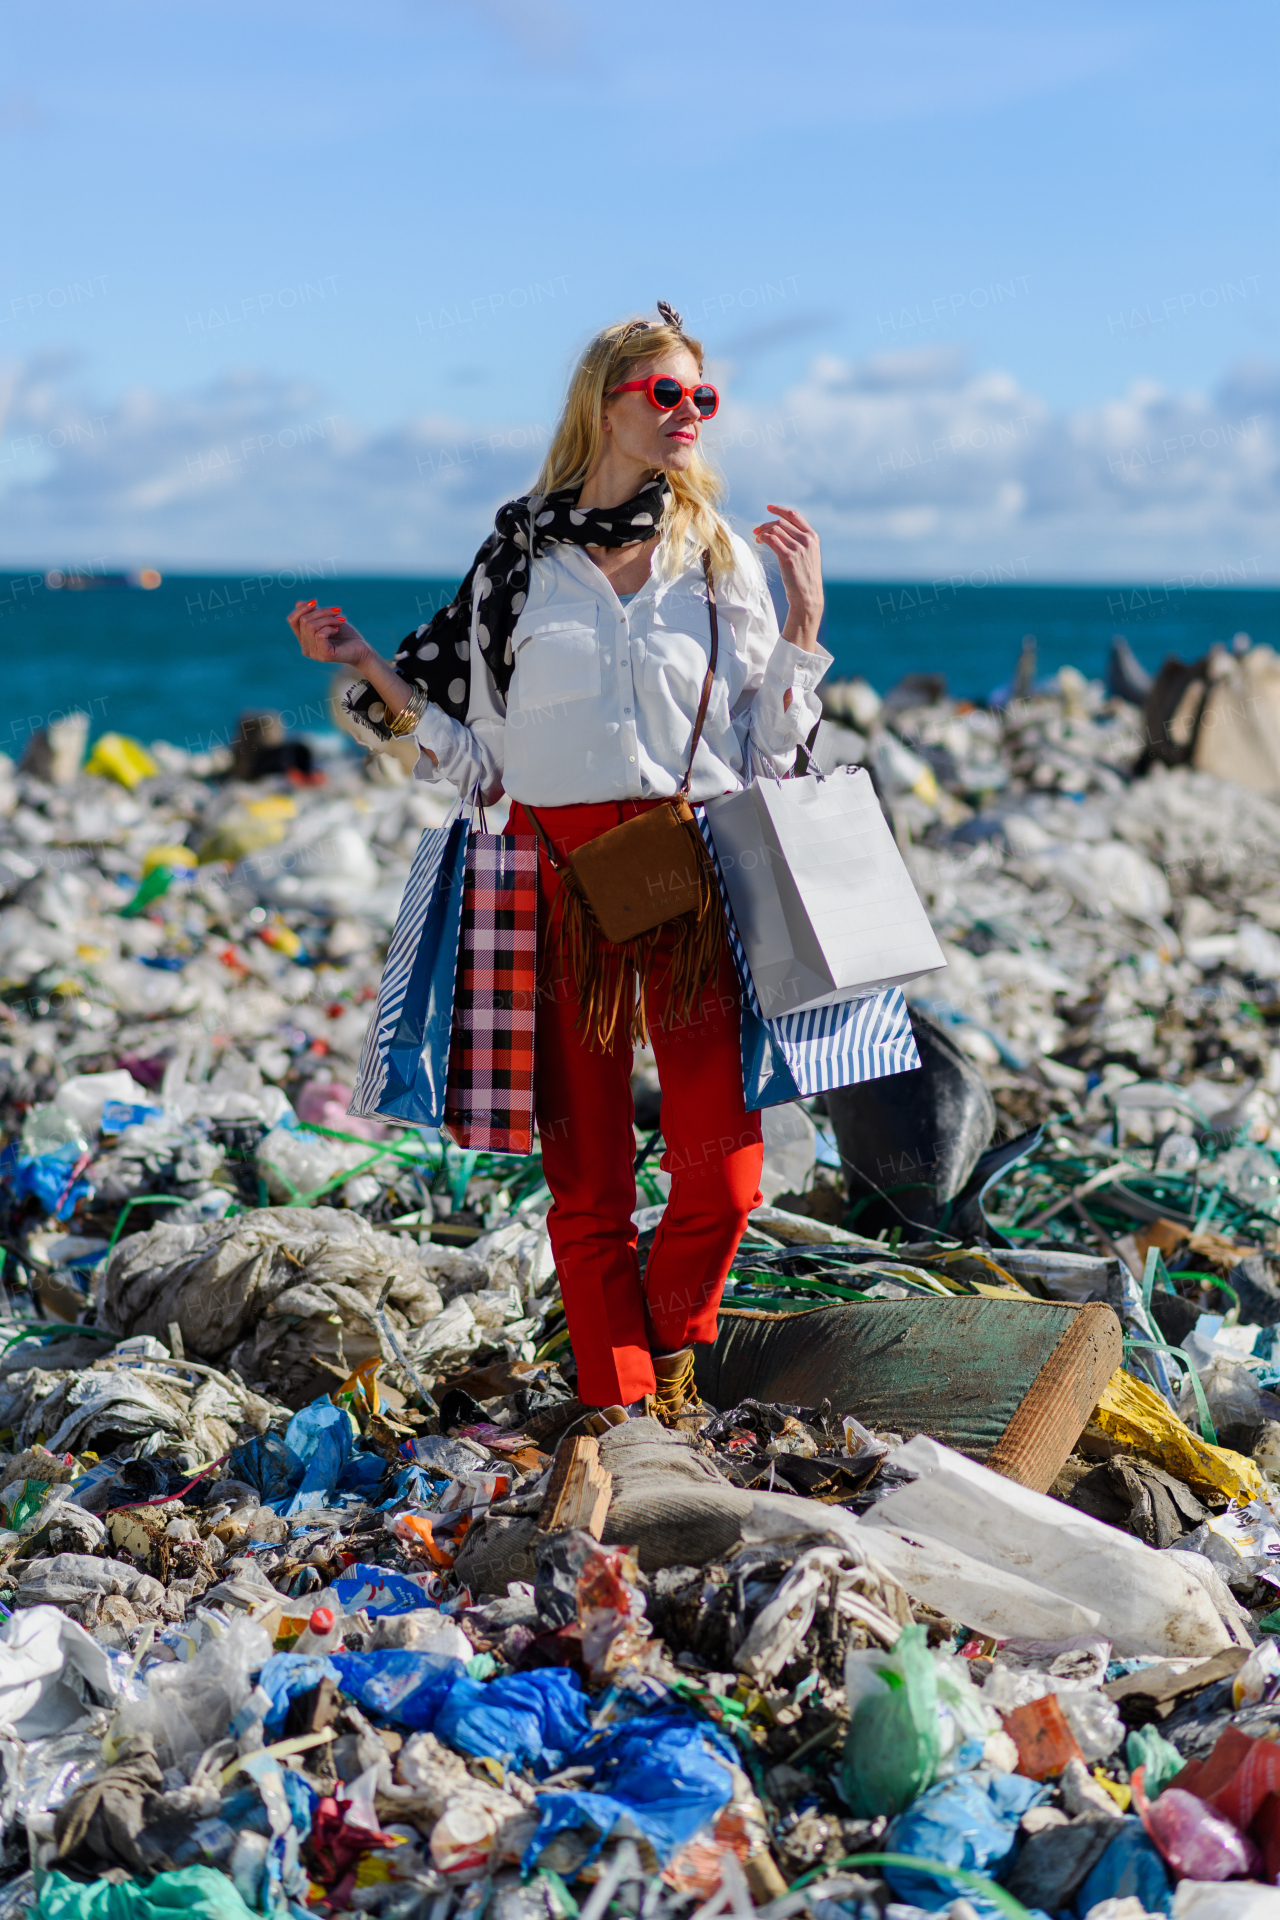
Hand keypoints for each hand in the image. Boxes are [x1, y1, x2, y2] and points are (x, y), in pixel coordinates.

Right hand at [287, 599, 370, 667]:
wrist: (361, 649)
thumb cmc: (346, 635)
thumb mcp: (328, 620)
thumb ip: (314, 614)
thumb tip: (298, 603)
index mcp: (304, 639)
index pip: (292, 620)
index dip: (302, 608)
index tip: (315, 602)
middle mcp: (305, 648)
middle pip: (304, 620)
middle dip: (322, 611)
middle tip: (337, 612)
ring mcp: (314, 653)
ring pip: (311, 626)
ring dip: (328, 619)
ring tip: (340, 620)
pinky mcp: (323, 655)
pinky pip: (319, 634)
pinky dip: (330, 627)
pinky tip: (338, 630)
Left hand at [752, 505, 822, 648]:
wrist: (807, 596)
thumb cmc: (804, 577)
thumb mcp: (807, 555)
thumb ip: (799, 541)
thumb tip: (780, 531)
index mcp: (812, 537)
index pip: (795, 516)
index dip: (780, 510)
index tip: (769, 508)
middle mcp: (807, 540)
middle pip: (782, 522)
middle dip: (767, 524)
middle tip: (756, 531)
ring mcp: (799, 548)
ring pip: (776, 529)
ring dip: (763, 531)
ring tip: (757, 539)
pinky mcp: (789, 558)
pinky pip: (772, 539)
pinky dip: (763, 538)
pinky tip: (760, 542)